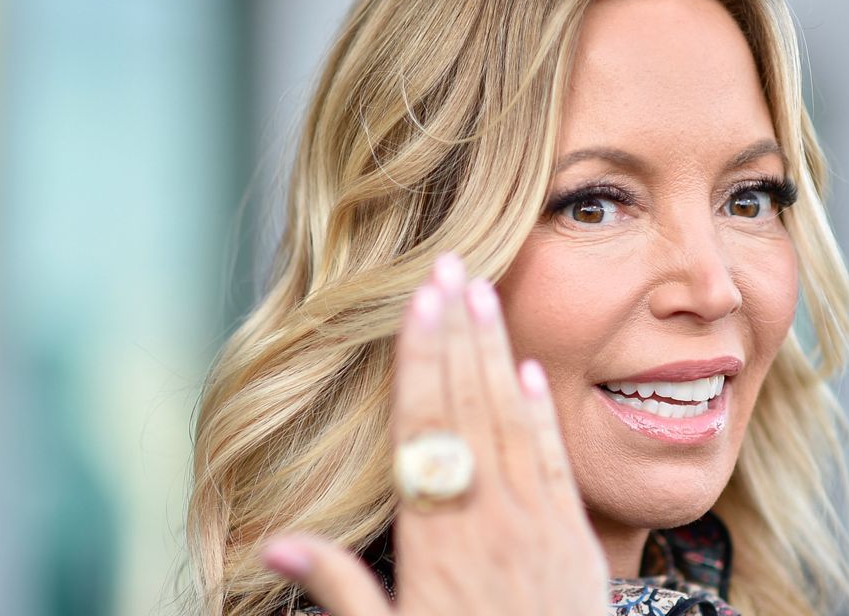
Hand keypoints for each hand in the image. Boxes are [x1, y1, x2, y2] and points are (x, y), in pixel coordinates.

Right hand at [261, 252, 609, 613]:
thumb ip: (342, 593)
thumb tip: (274, 548)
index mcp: (436, 543)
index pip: (423, 432)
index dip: (420, 364)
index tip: (418, 305)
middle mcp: (486, 521)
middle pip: (466, 410)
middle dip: (456, 335)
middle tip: (449, 265)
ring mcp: (535, 526)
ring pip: (510, 423)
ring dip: (496, 354)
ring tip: (485, 293)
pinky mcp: (574, 540)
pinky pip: (553, 465)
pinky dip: (541, 416)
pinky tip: (531, 371)